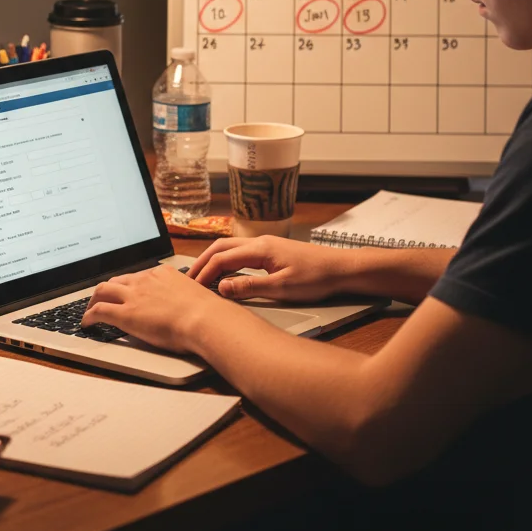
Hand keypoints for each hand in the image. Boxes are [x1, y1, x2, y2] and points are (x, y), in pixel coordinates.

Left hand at [82, 264, 238, 353]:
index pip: (138, 276)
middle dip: (107, 289)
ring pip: (103, 291)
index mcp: (162, 274)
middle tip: (102, 299)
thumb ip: (185, 297)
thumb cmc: (207, 313)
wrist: (204, 319)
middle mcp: (145, 280)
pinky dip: (89, 316)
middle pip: (117, 280)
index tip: (126, 292)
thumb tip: (189, 306)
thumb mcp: (195, 296)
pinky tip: (87, 324)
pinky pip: (99, 311)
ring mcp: (134, 296)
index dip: (128, 286)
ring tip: (89, 310)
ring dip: (93, 300)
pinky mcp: (125, 314)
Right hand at [187, 236, 357, 302]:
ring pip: (230, 248)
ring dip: (214, 260)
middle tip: (189, 279)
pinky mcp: (272, 251)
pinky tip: (226, 273)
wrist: (341, 268)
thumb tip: (222, 288)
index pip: (221, 258)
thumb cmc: (316, 278)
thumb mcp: (281, 288)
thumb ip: (249, 287)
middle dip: (203, 262)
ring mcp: (266, 245)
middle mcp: (260, 242)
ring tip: (202, 276)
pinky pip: (241, 252)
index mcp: (260, 249)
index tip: (192, 287)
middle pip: (221, 247)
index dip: (204, 273)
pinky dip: (227, 261)